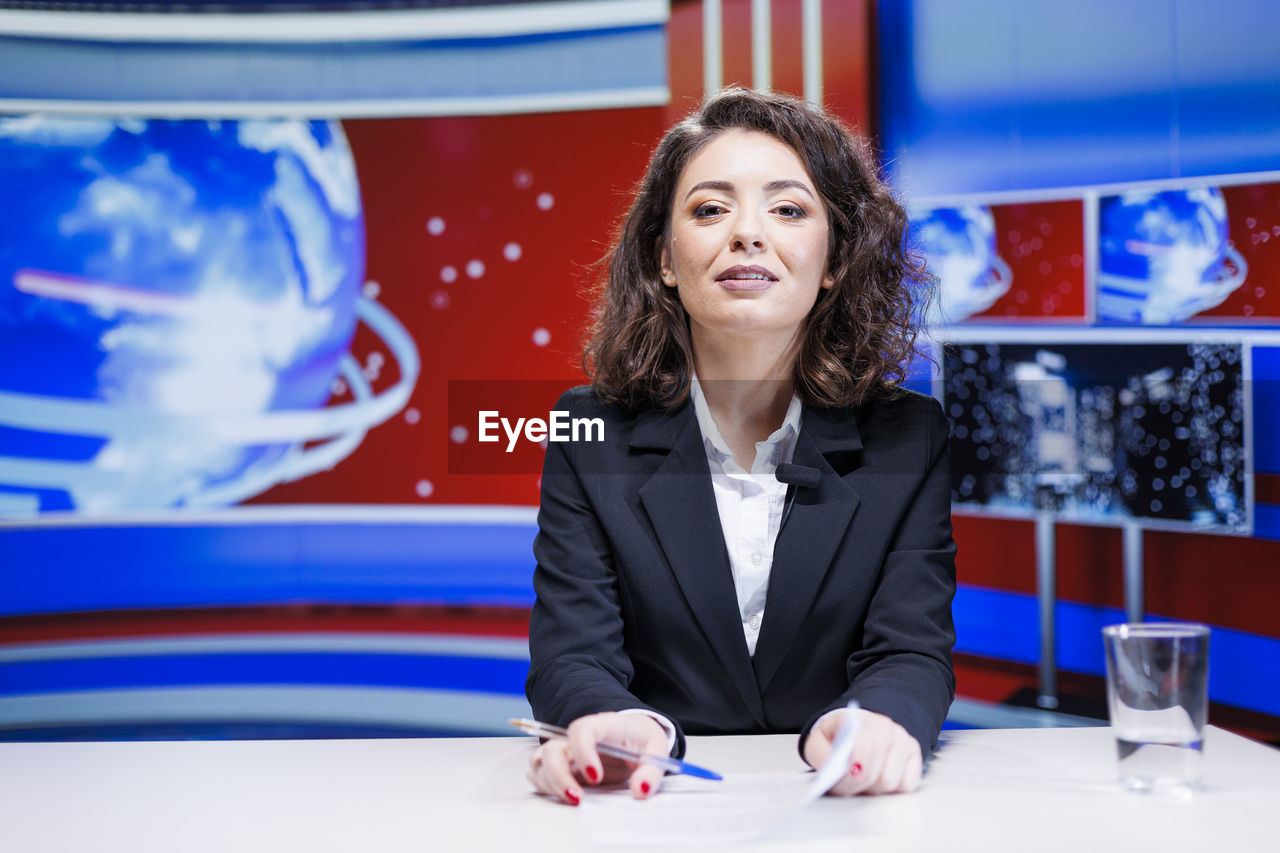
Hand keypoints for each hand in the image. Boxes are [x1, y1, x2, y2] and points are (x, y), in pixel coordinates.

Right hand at [525, 712, 669, 804]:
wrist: (634, 735)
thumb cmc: (641, 740)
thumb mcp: (656, 751)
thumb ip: (651, 771)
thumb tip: (640, 790)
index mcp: (603, 726)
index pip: (582, 729)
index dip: (582, 752)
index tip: (595, 777)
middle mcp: (578, 737)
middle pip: (553, 748)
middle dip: (559, 775)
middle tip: (578, 798)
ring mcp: (567, 751)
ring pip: (540, 761)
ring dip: (550, 783)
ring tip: (573, 800)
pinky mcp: (561, 766)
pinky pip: (540, 773)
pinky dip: (546, 787)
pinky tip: (565, 797)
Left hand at [803, 709, 922, 795]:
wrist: (854, 727)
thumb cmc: (837, 736)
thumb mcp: (818, 740)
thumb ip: (821, 754)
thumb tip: (834, 770)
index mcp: (861, 720)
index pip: (864, 748)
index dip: (853, 770)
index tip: (843, 780)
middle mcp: (886, 728)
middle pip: (877, 773)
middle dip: (858, 784)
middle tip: (846, 785)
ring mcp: (903, 741)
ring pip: (891, 781)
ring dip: (874, 788)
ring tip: (861, 780)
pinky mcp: (914, 756)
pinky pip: (907, 784)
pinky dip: (892, 788)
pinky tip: (878, 778)